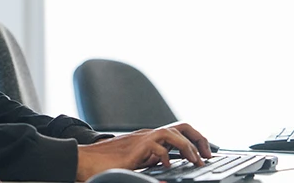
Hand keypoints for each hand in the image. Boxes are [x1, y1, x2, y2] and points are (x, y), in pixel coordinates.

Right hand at [76, 122, 212, 180]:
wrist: (86, 160)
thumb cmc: (107, 161)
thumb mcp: (138, 161)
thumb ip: (151, 160)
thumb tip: (167, 165)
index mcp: (150, 137)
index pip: (179, 131)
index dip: (196, 140)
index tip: (204, 154)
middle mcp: (148, 134)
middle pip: (181, 126)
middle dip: (198, 140)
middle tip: (206, 156)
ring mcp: (141, 139)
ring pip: (172, 133)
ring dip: (187, 147)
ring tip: (195, 161)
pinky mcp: (135, 148)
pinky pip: (157, 147)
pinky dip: (166, 157)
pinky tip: (167, 167)